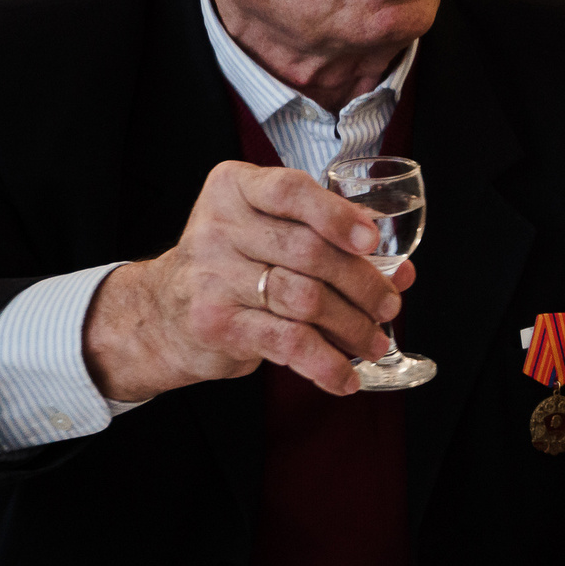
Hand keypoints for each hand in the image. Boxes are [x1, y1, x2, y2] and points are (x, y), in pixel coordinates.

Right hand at [83, 161, 408, 400]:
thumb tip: (402, 270)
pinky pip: (287, 342)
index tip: (372, 240)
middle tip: (389, 306)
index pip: (290, 191)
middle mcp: (219, 226)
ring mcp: (213, 275)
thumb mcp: (271, 234)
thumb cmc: (232, 266)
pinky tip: (346, 377)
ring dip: (352, 326)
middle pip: (309, 251)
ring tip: (374, 342)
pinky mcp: (216, 323)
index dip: (336, 215)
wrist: (162, 314)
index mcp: (236, 188)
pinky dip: (326, 363)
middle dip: (362, 284)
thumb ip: (332, 241)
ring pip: (305, 299)